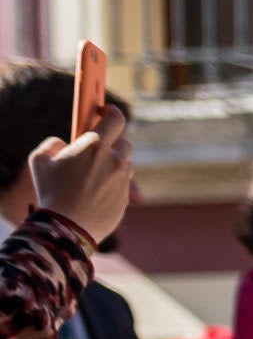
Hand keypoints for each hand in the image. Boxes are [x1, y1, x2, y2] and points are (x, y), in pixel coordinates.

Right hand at [26, 112, 132, 243]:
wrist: (67, 227)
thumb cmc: (51, 192)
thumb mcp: (39, 161)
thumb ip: (52, 144)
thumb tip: (65, 143)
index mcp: (95, 146)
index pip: (116, 118)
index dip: (111, 112)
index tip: (104, 112)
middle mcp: (114, 160)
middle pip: (123, 143)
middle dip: (110, 145)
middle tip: (94, 153)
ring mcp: (123, 179)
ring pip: (124, 164)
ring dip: (112, 165)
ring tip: (91, 177)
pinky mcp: (126, 197)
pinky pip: (123, 184)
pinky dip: (113, 184)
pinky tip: (95, 193)